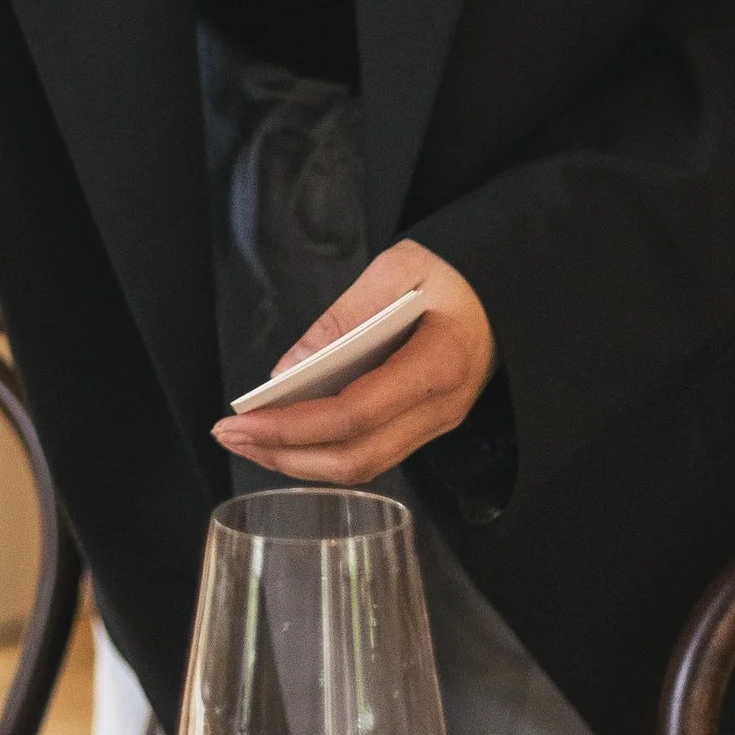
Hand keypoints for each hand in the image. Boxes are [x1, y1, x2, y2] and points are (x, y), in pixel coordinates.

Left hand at [213, 241, 495, 482]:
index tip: (241, 420)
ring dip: (300, 459)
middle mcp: (443, 409)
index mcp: (440, 365)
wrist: (506, 287)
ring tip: (248, 440)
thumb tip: (286, 370)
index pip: (355, 415)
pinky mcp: (427, 424)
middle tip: (229, 437)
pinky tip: (288, 433)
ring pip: (364, 465)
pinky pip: (372, 450)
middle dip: (285, 454)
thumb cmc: (454, 271)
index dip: (293, 425)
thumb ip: (342, 318)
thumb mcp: (398, 270)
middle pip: (356, 457)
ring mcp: (438, 424)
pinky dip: (324, 449)